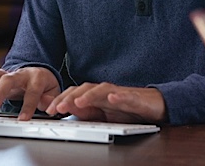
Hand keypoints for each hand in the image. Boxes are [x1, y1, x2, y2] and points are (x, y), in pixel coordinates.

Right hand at [0, 67, 59, 119]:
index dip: (28, 106)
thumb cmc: (44, 84)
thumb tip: (46, 104)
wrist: (37, 73)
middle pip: (8, 79)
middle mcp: (21, 74)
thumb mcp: (53, 91)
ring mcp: (9, 74)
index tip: (23, 119)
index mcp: (37, 78)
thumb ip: (51, 99)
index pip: (32, 91)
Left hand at [45, 82, 167, 123]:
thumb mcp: (104, 115)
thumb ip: (87, 112)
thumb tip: (68, 109)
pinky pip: (126, 96)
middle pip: (85, 89)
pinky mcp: (135, 98)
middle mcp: (106, 92)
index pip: (76, 94)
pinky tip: (112, 98)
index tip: (48, 109)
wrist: (156, 105)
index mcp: (97, 97)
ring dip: (89, 95)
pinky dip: (119, 96)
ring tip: (79, 102)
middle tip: (57, 107)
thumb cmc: (130, 110)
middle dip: (70, 97)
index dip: (62, 100)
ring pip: (102, 90)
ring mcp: (119, 94)